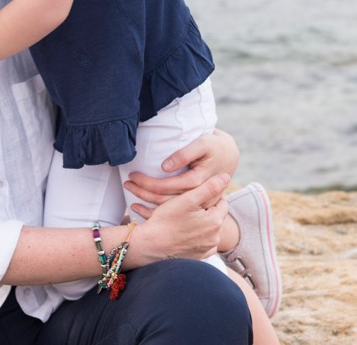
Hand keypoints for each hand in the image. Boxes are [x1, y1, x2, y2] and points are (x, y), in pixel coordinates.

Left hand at [124, 128, 238, 214]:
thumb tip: (164, 167)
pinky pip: (174, 212)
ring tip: (131, 194)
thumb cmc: (213, 146)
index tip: (133, 175)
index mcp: (198, 182)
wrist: (229, 155)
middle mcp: (198, 197)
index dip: (149, 183)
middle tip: (127, 184)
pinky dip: (157, 210)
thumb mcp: (202, 144)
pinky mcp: (196, 205)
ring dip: (147, 202)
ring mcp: (198, 204)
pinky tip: (142, 207)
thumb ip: (184, 154)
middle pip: (165, 200)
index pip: (168, 186)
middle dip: (143, 193)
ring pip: (168, 208)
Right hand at [130, 172, 230, 263]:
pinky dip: (196, 236)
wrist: (150, 245)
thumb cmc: (166, 220)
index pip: (222, 202)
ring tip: (184, 217)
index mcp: (215, 221)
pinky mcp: (198, 257)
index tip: (196, 193)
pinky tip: (184, 231)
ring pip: (209, 230)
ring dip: (201, 223)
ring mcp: (207, 249)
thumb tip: (226, 176)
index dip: (210, 195)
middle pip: (215, 216)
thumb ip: (209, 187)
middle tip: (189, 203)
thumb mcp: (188, 199)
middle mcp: (215, 238)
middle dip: (205, 209)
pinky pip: (202, 243)